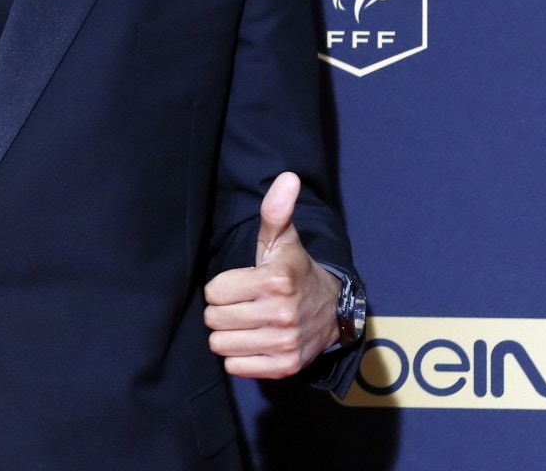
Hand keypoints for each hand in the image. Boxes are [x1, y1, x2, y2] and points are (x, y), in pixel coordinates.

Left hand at [202, 172, 342, 378]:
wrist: (332, 310)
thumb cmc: (295, 271)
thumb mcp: (283, 240)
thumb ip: (275, 210)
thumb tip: (287, 177)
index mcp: (275, 280)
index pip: (213, 292)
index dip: (221, 287)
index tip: (239, 284)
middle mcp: (280, 314)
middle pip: (213, 320)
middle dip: (221, 311)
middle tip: (241, 304)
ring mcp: (284, 343)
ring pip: (221, 345)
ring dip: (228, 335)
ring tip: (246, 322)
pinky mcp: (285, 367)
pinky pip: (235, 367)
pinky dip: (239, 357)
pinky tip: (254, 341)